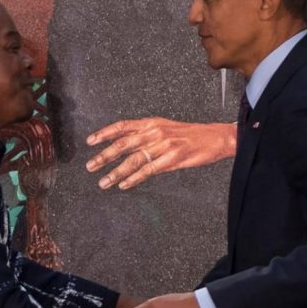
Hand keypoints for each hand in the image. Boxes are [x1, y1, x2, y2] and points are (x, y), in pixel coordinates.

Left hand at [85, 118, 235, 189]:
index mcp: (152, 123)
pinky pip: (148, 170)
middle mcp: (155, 132)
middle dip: (104, 156)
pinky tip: (124, 184)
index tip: (90, 141)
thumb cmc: (191, 135)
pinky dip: (134, 178)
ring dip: (116, 172)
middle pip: (123, 144)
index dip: (105, 133)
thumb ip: (146, 135)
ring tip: (104, 181)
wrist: (215, 138)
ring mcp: (163, 145)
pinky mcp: (172, 159)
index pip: (123, 126)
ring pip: (133, 159)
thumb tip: (125, 146)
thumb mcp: (165, 128)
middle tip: (90, 166)